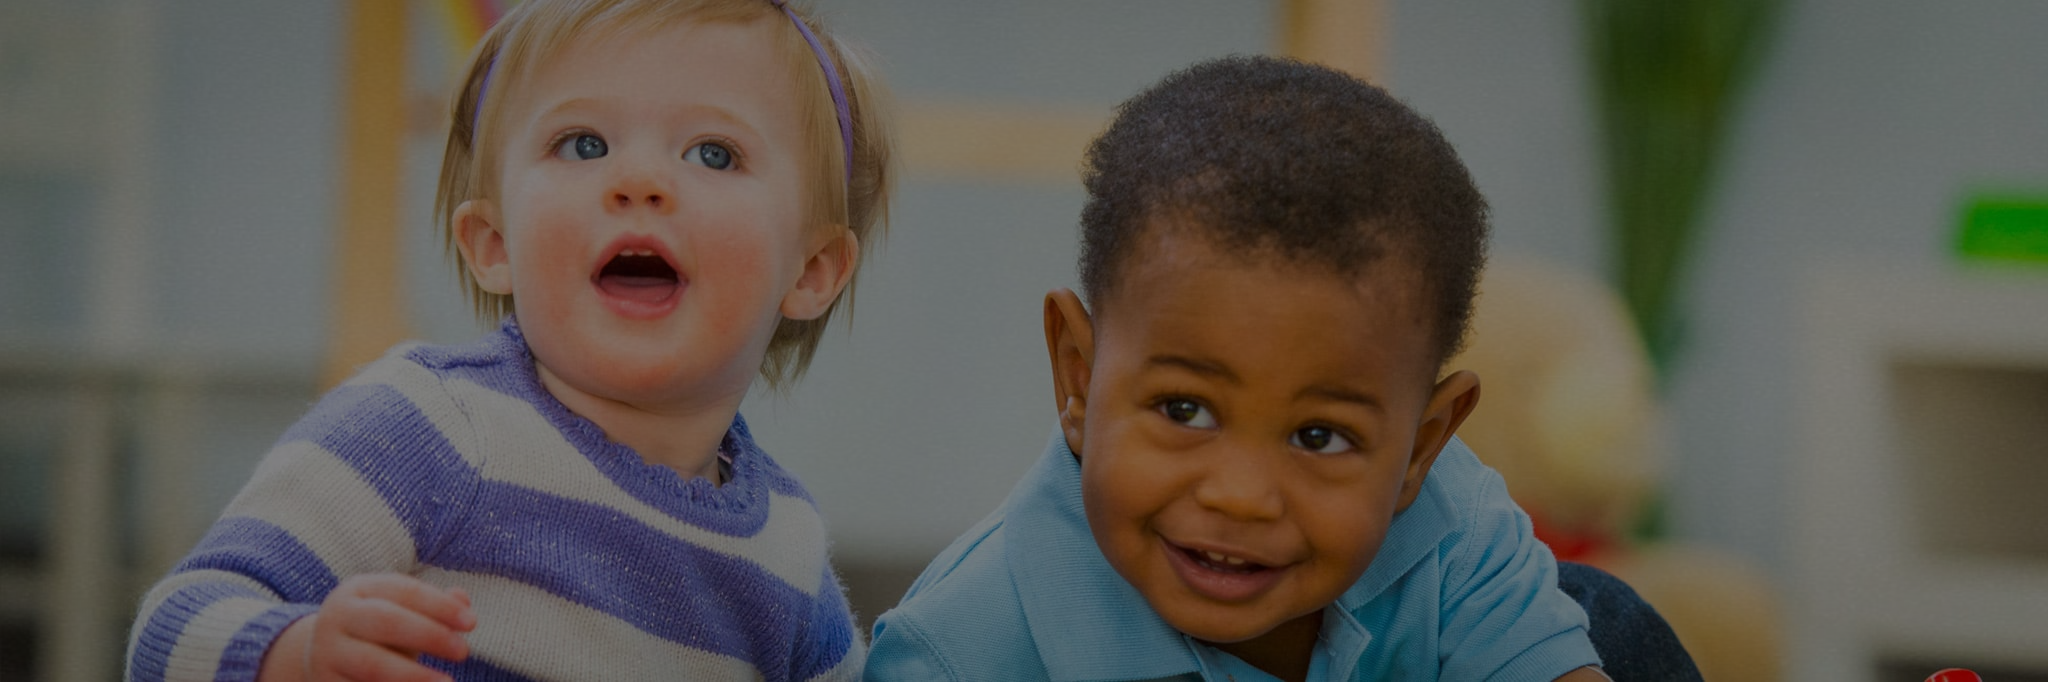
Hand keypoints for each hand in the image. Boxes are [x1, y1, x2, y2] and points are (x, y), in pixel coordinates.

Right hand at [262, 573, 476, 680]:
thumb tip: (462, 599)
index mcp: (359, 590)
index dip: (440, 606)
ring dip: (412, 675)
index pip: (404, 591)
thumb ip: (433, 606)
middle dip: (429, 635)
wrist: (323, 658)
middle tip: (464, 652)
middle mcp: (337, 617)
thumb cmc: (377, 632)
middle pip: (386, 622)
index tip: (471, 623)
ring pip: (371, 665)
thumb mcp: (401, 612)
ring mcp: (326, 653)